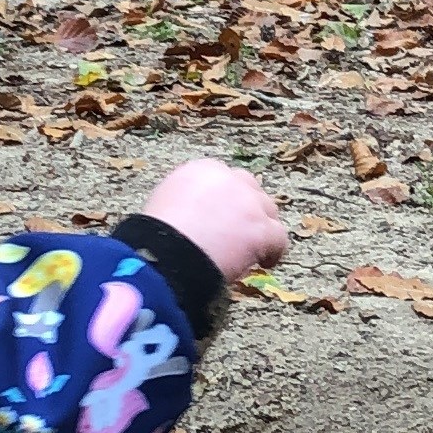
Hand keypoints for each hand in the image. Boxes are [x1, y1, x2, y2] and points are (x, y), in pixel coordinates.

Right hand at [142, 158, 286, 284]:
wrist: (164, 253)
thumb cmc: (154, 236)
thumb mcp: (163, 204)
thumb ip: (183, 201)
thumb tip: (188, 217)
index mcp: (201, 169)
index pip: (224, 178)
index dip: (225, 199)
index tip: (220, 216)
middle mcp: (229, 179)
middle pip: (250, 189)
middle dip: (247, 208)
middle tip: (239, 230)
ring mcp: (249, 203)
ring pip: (268, 211)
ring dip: (260, 227)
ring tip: (253, 248)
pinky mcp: (261, 228)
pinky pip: (278, 239)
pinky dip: (273, 252)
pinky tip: (265, 263)